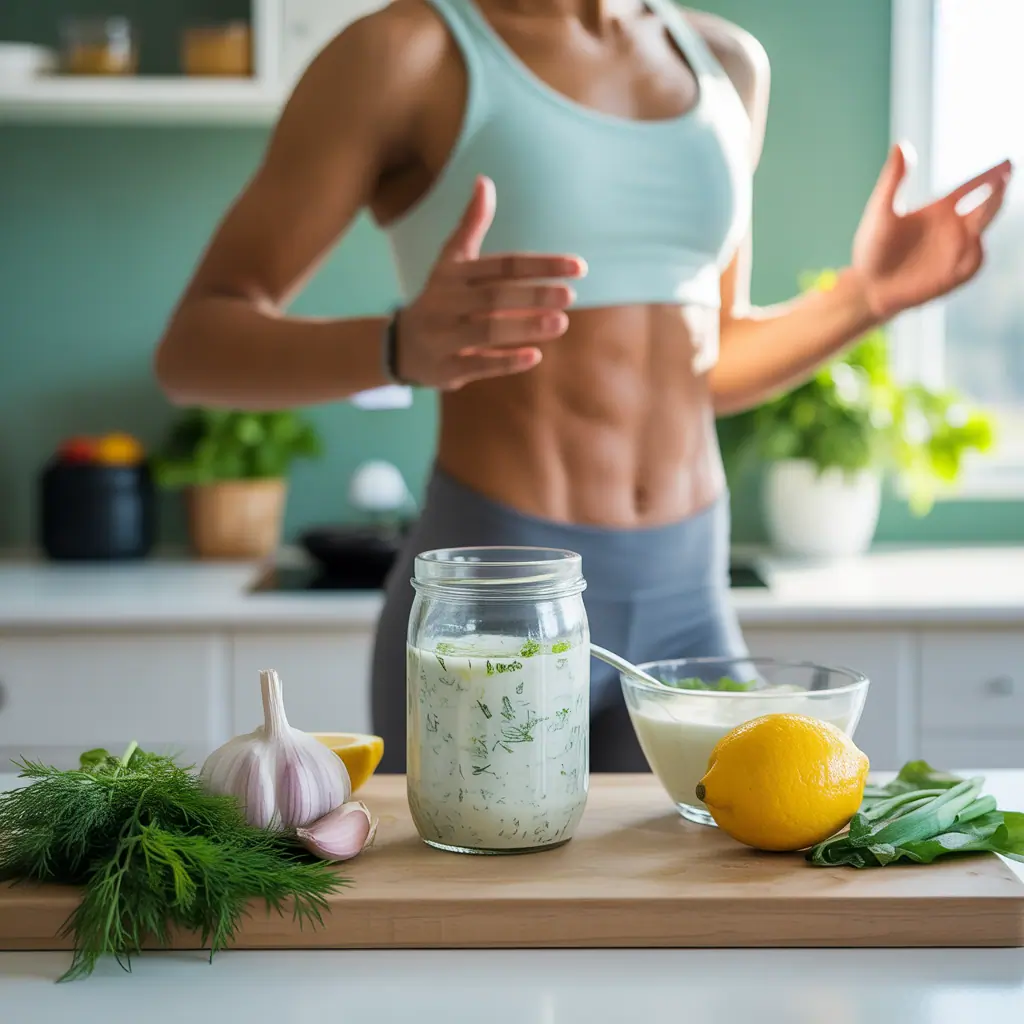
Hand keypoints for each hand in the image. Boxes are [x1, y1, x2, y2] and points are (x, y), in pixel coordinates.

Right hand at [396, 176, 585, 388]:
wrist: (401, 346)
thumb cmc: (440, 298)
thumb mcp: (451, 261)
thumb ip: (470, 224)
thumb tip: (484, 181)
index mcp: (454, 273)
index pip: (503, 264)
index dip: (540, 265)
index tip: (578, 267)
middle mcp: (447, 301)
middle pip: (494, 296)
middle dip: (532, 295)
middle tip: (569, 296)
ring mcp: (444, 335)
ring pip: (486, 331)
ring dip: (524, 327)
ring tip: (560, 323)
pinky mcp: (445, 367)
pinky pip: (476, 364)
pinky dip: (505, 362)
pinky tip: (534, 357)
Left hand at [851, 143, 1012, 320]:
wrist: (867, 286)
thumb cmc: (871, 249)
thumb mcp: (880, 211)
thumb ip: (892, 180)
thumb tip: (901, 145)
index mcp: (939, 210)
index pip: (971, 188)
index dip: (989, 175)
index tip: (1007, 164)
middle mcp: (952, 228)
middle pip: (985, 206)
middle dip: (997, 191)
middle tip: (1004, 177)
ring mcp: (954, 251)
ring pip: (982, 229)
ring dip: (989, 214)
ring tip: (991, 197)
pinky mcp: (953, 275)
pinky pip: (974, 262)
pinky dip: (976, 253)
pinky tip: (974, 241)